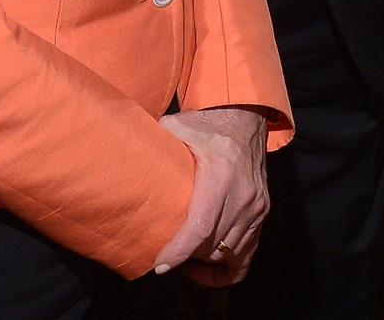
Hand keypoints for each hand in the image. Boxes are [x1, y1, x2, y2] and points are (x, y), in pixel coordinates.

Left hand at [152, 106, 269, 284]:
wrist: (247, 115)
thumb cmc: (209, 123)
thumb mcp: (178, 126)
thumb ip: (153, 141)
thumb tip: (121, 155)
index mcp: (219, 177)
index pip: (199, 227)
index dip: (179, 252)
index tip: (159, 265)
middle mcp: (242, 196)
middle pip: (212, 245)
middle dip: (188, 257)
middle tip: (165, 255)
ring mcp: (256, 206)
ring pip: (229, 252)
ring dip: (205, 259)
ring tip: (186, 257)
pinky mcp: (262, 210)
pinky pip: (248, 251)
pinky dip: (229, 266)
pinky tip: (209, 267)